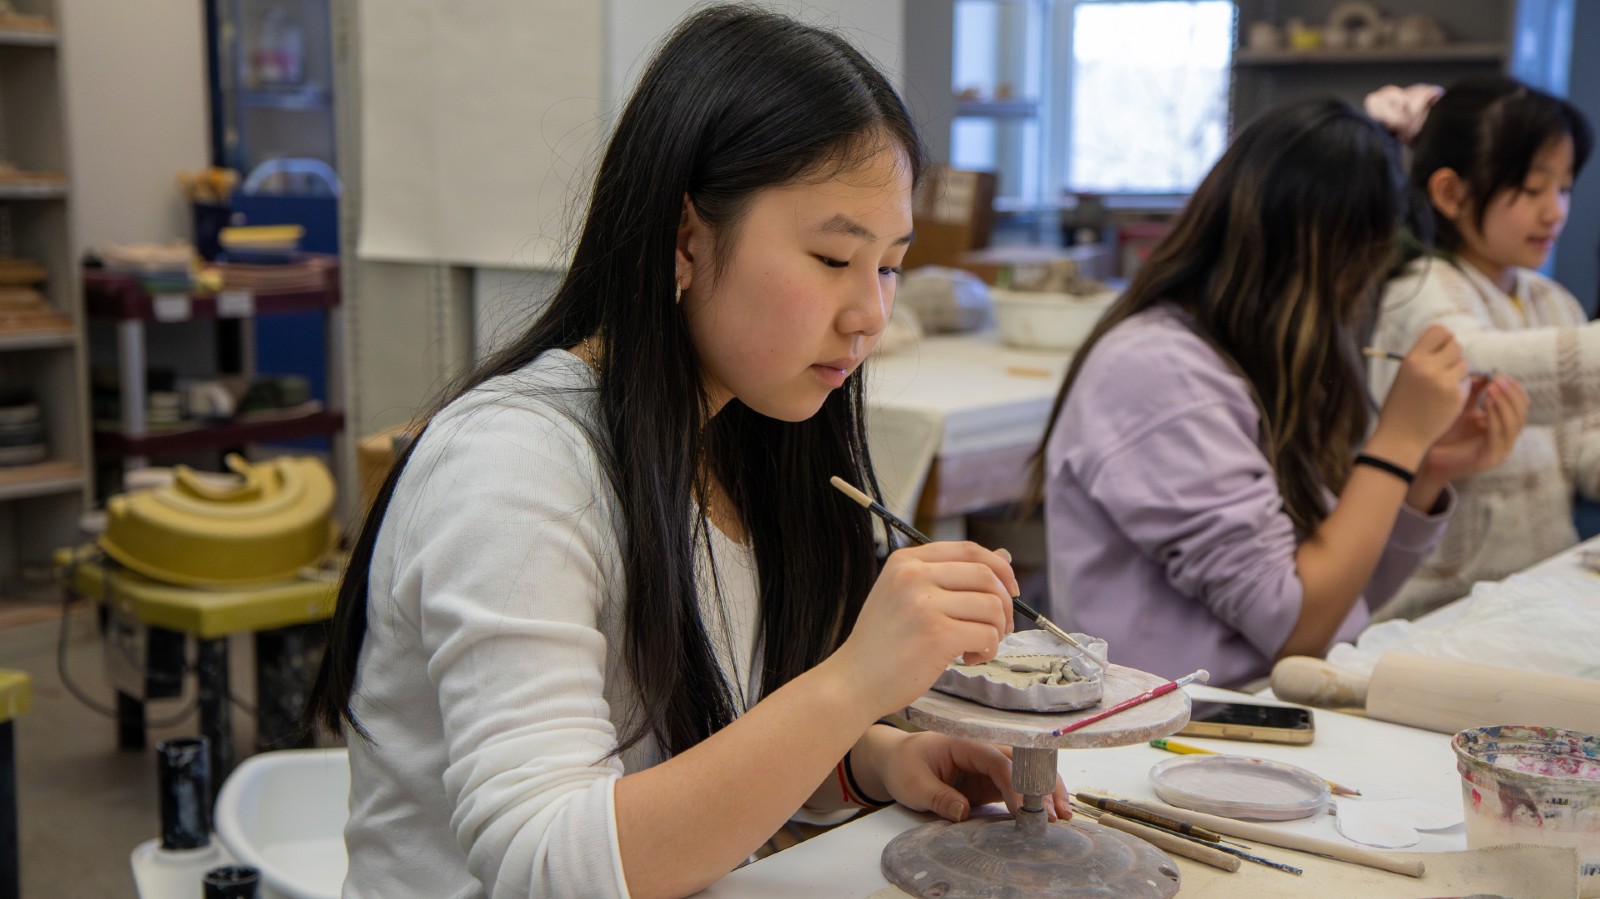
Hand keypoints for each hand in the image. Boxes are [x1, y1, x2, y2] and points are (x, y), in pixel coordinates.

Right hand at [830, 542, 1016, 717]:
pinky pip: (987, 634)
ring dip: (996, 630)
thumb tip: (1004, 555)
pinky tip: (968, 658)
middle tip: (999, 627)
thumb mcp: (908, 596)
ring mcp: (924, 604)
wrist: (854, 681)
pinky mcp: (936, 635)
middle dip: (1005, 603)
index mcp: (905, 561)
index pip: (969, 549)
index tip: (1009, 590)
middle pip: (986, 575)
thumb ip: (951, 575)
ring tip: (976, 647)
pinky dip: (988, 649)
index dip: (999, 568)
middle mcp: (913, 575)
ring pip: (992, 606)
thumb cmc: (882, 644)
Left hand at [872, 732, 1069, 822]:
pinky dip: (1036, 798)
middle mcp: (983, 749)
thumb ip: (938, 798)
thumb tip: (963, 812)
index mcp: (964, 743)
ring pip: (1027, 773)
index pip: (996, 760)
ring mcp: (989, 765)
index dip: (1014, 783)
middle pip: (1021, 762)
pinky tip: (1051, 813)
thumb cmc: (904, 765)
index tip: (1023, 809)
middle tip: (1053, 814)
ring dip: (1046, 791)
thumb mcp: (914, 784)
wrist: (897, 761)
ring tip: (1062, 815)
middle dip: (1041, 785)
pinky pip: (1019, 787)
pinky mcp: (991, 781)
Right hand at [1370, 325, 1470, 464]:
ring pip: (1464, 364)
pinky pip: (1467, 382)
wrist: (1401, 436)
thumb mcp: (1404, 375)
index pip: (1439, 331)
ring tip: (1442, 387)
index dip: (1443, 339)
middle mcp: (1428, 367)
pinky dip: (1460, 388)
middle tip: (1443, 370)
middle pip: (1456, 345)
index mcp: (1412, 359)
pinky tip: (1446, 400)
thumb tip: (1448, 342)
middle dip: (1453, 356)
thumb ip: (1424, 358)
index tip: (1440, 350)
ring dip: (1458, 372)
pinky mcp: (1457, 396)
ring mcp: (1444, 382)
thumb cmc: (1400, 405)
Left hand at [1420, 373, 1528, 481]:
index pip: (1520, 404)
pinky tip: (1488, 404)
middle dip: (1511, 393)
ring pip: (1515, 423)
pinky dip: (1496, 417)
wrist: (1427, 456)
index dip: (1513, 387)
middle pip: (1522, 412)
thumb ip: (1474, 391)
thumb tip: (1484, 371)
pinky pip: (1500, 434)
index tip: (1500, 372)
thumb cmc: (1444, 431)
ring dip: (1506, 403)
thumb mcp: (1462, 406)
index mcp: (1503, 424)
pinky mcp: (1491, 457)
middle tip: (1499, 378)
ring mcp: (1501, 449)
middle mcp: (1506, 437)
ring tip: (1494, 388)